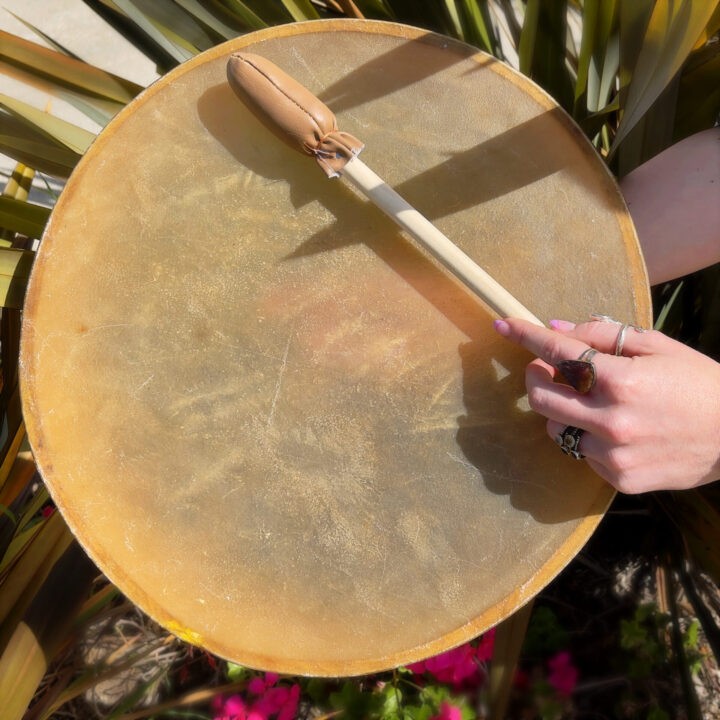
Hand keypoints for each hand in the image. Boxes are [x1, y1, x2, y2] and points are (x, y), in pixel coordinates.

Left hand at [493, 317, 719, 493]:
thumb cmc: (700, 383)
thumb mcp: (658, 347)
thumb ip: (603, 335)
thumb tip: (557, 327)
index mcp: (622, 380)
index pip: (559, 352)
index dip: (526, 335)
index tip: (503, 325)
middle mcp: (611, 419)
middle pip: (540, 397)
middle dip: (534, 377)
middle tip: (546, 369)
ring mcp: (613, 453)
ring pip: (556, 429)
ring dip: (562, 411)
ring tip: (591, 404)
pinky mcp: (619, 479)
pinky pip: (581, 454)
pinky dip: (586, 439)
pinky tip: (615, 432)